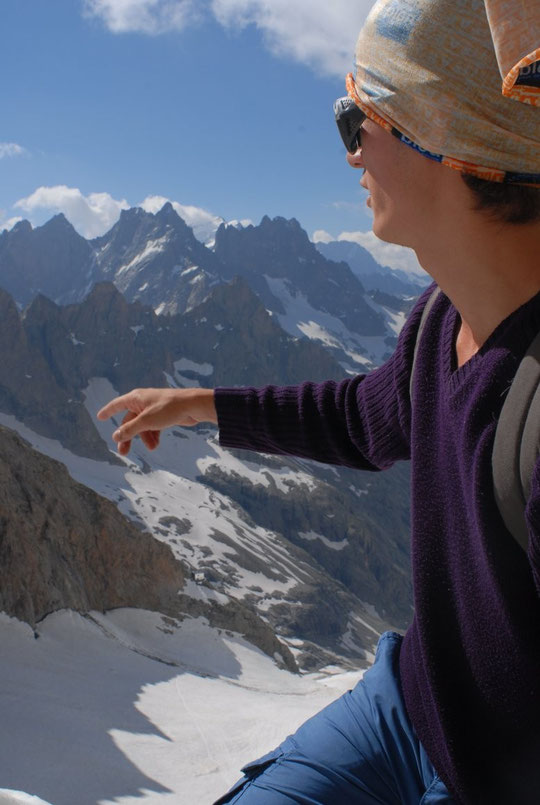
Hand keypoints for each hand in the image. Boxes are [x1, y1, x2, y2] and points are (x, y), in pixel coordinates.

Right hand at [97, 387, 216, 454]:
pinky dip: (153, 435)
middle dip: (127, 436)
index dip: (108, 411)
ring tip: (152, 447)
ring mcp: (153, 408)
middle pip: (129, 421)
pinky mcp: (163, 415)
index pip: (117, 404)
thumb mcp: (146, 421)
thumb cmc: (168, 409)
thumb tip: (115, 436)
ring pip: (142, 426)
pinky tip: (156, 444)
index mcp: (136, 398)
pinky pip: (152, 427)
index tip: (100, 417)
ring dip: (144, 438)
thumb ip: (130, 429)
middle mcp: (143, 402)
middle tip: (123, 453)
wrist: (193, 406)